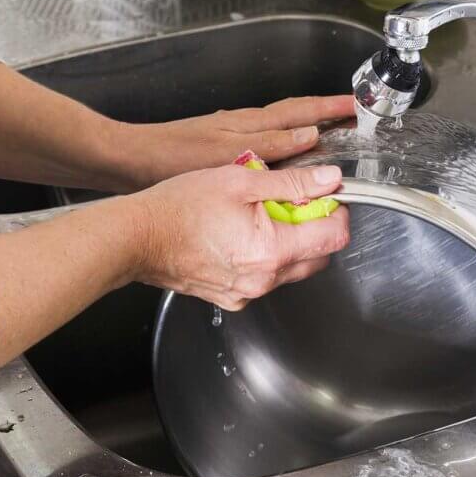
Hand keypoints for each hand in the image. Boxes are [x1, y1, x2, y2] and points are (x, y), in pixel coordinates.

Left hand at [115, 95, 354, 189]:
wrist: (128, 160)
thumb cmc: (170, 158)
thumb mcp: (224, 154)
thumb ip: (268, 145)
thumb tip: (310, 135)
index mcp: (250, 123)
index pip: (301, 111)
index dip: (331, 108)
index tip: (358, 106)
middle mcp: (244, 124)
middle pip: (294, 113)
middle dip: (325, 111)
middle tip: (352, 114)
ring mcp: (233, 133)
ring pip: (280, 125)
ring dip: (307, 125)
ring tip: (328, 132)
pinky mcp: (221, 146)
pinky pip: (265, 138)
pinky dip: (284, 142)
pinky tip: (283, 156)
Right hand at [133, 163, 349, 310]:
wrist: (138, 238)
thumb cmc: (180, 208)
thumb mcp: (241, 181)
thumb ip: (292, 183)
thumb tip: (329, 179)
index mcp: (272, 250)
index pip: (335, 237)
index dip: (337, 211)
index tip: (326, 196)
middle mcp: (264, 279)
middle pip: (319, 257)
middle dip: (315, 227)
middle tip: (291, 202)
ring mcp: (248, 292)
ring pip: (292, 268)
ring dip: (290, 242)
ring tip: (259, 215)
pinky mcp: (233, 297)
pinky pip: (265, 278)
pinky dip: (265, 257)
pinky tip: (240, 235)